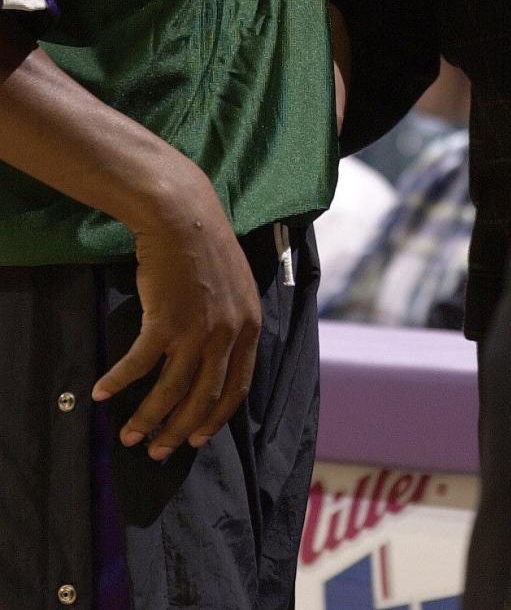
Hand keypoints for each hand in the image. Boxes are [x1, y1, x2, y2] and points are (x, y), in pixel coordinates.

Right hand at [92, 176, 261, 460]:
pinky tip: (103, 393)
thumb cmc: (206, 249)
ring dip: (147, 418)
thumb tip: (219, 360)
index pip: (237, 389)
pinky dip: (120, 382)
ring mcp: (197, 330)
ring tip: (130, 436)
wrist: (184, 217)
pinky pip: (139, 365)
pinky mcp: (165, 321)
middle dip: (179, 431)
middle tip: (159, 451)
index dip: (216, 419)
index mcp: (250, 327)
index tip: (198, 440)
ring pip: (171, 391)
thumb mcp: (237, 288)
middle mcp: (228, 335)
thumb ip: (233, 324)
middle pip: (203, 399)